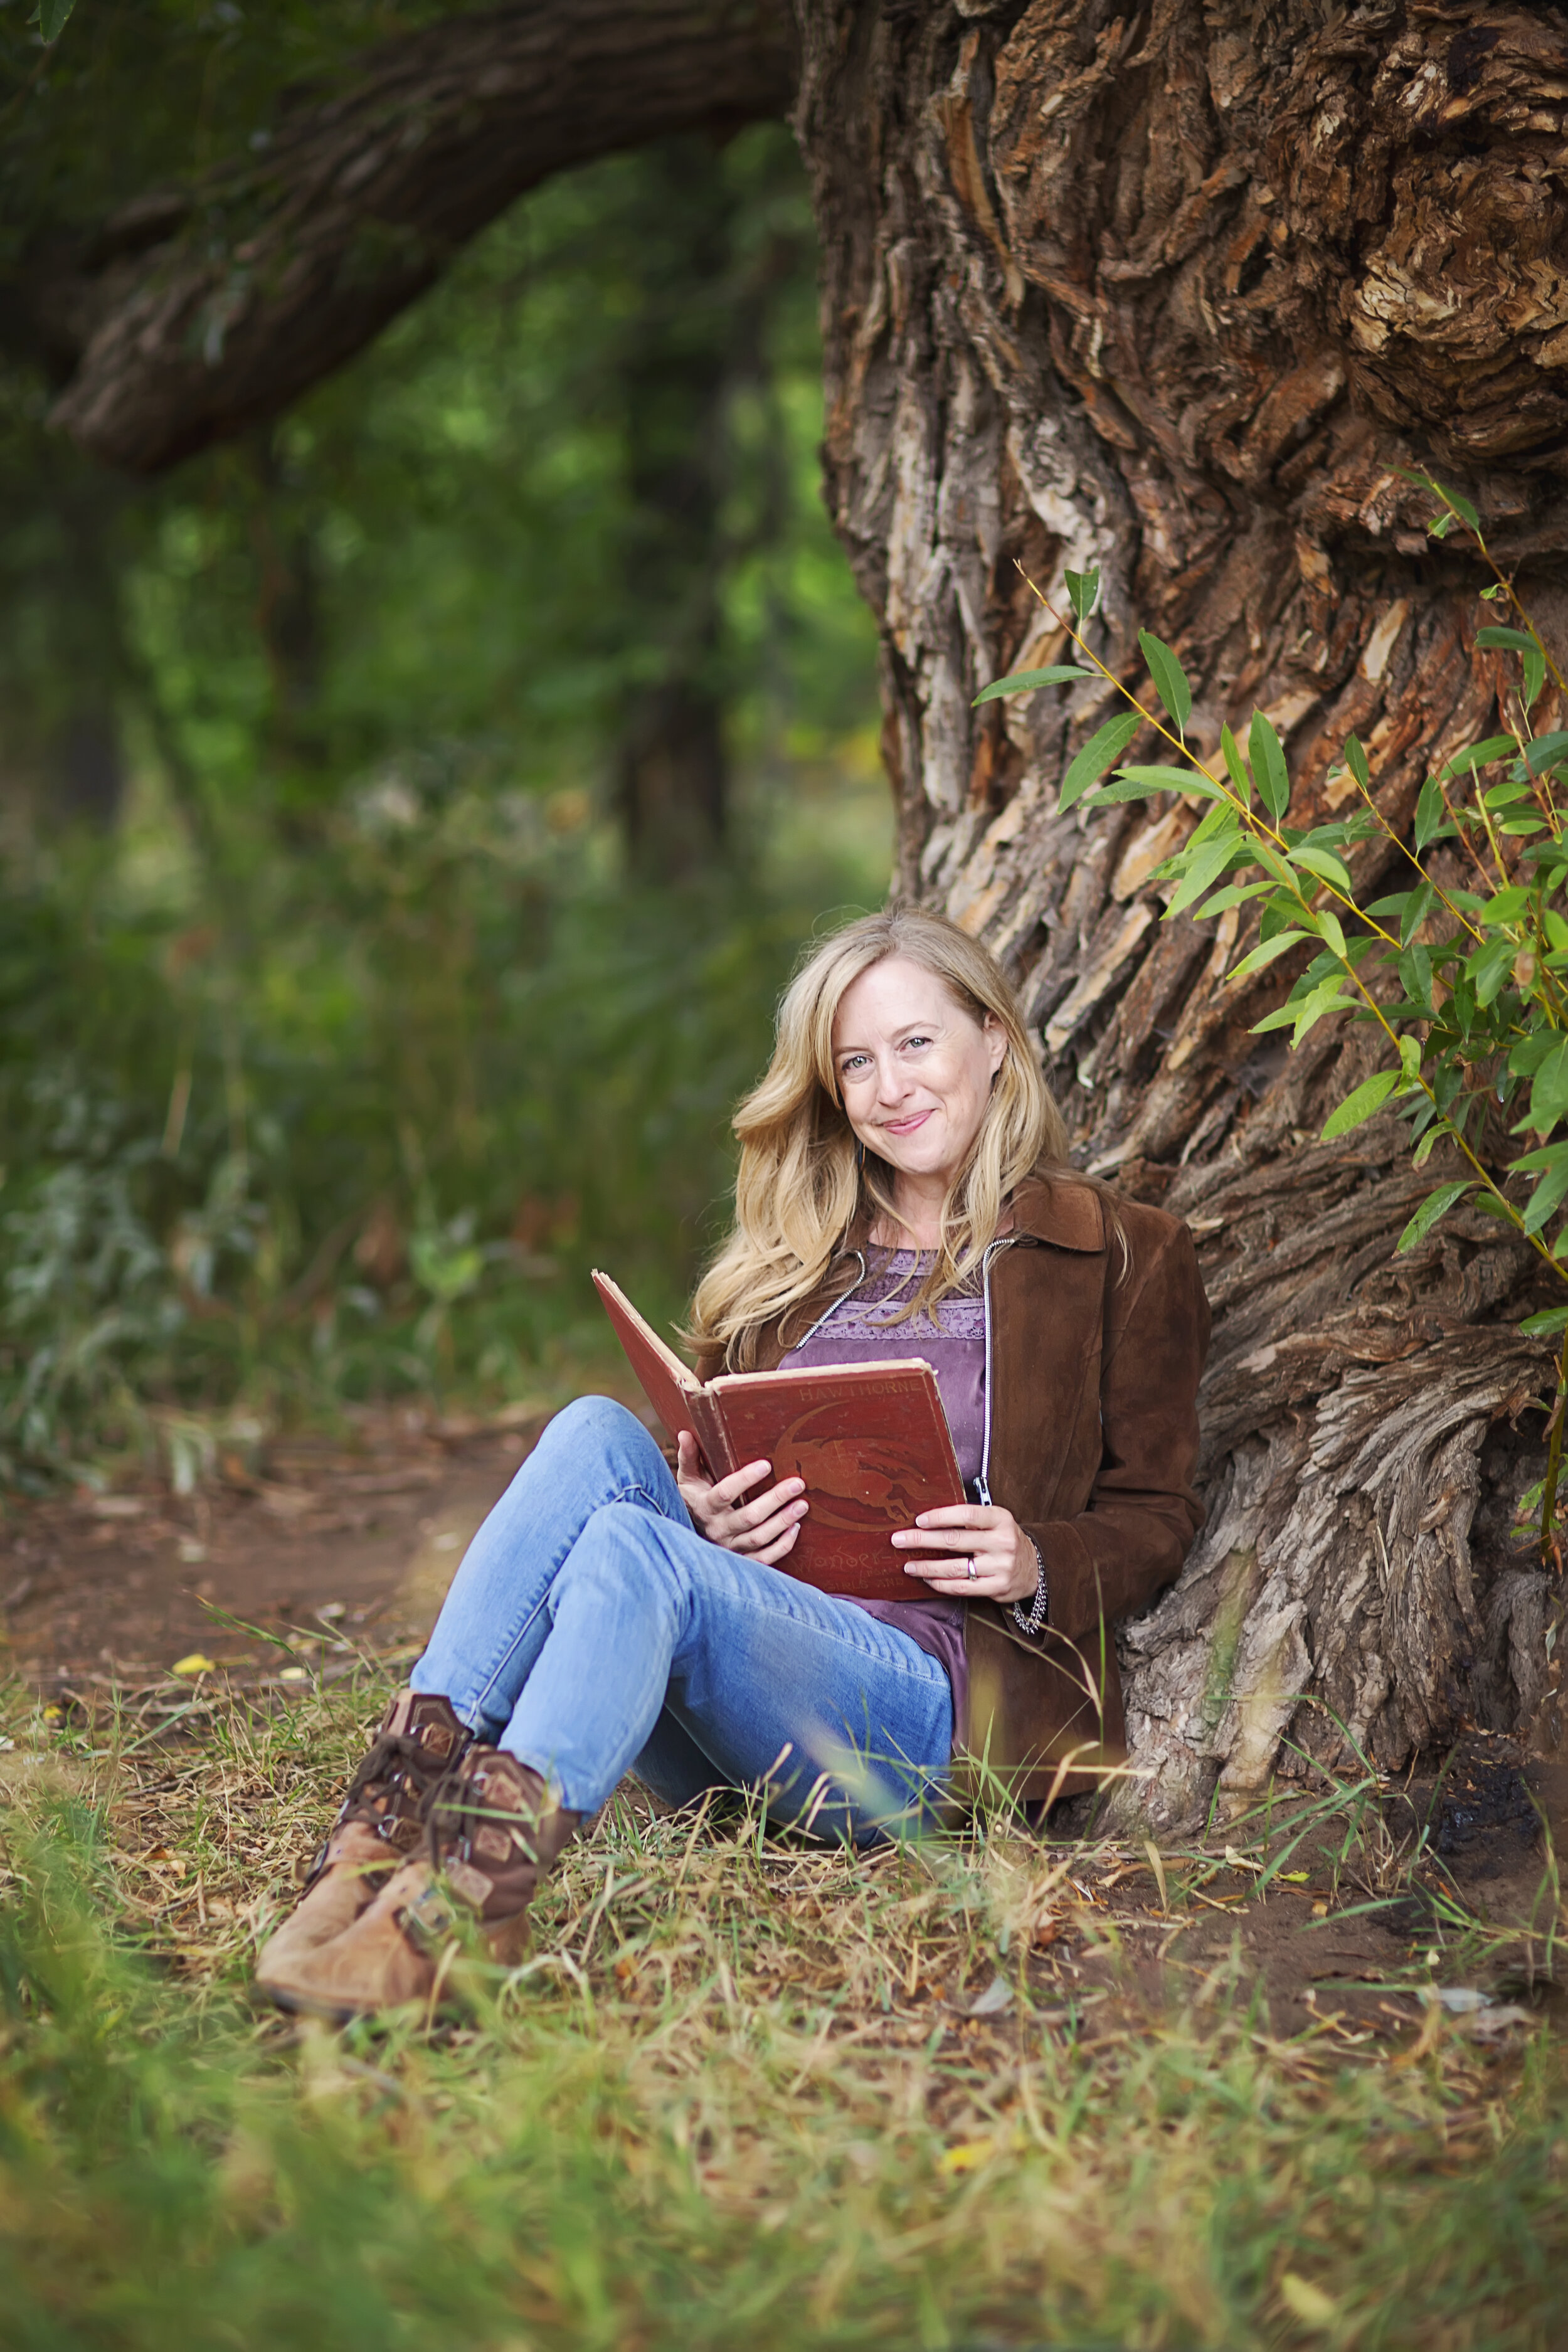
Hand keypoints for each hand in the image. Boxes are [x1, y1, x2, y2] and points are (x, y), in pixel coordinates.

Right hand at [676, 1430, 808, 1564]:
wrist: (686, 1536)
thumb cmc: (692, 1499)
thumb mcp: (688, 1478)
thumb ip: (689, 1457)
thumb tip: (684, 1433)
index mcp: (705, 1506)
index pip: (725, 1493)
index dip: (745, 1479)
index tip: (766, 1465)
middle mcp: (718, 1529)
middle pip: (749, 1517)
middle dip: (775, 1500)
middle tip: (797, 1483)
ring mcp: (730, 1547)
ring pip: (759, 1538)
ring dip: (783, 1521)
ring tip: (802, 1505)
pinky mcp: (741, 1560)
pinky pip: (764, 1558)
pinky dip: (782, 1546)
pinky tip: (796, 1529)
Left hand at [891, 1503, 1039, 1602]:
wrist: (1035, 1568)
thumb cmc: (1005, 1540)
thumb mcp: (997, 1521)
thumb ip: (971, 1519)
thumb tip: (929, 1518)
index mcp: (1001, 1519)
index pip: (967, 1514)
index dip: (941, 1516)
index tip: (918, 1520)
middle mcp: (1002, 1542)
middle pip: (955, 1540)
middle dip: (922, 1540)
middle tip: (898, 1540)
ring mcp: (1000, 1566)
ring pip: (955, 1568)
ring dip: (927, 1567)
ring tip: (908, 1565)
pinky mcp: (997, 1587)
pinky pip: (962, 1587)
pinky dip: (941, 1584)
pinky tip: (927, 1579)